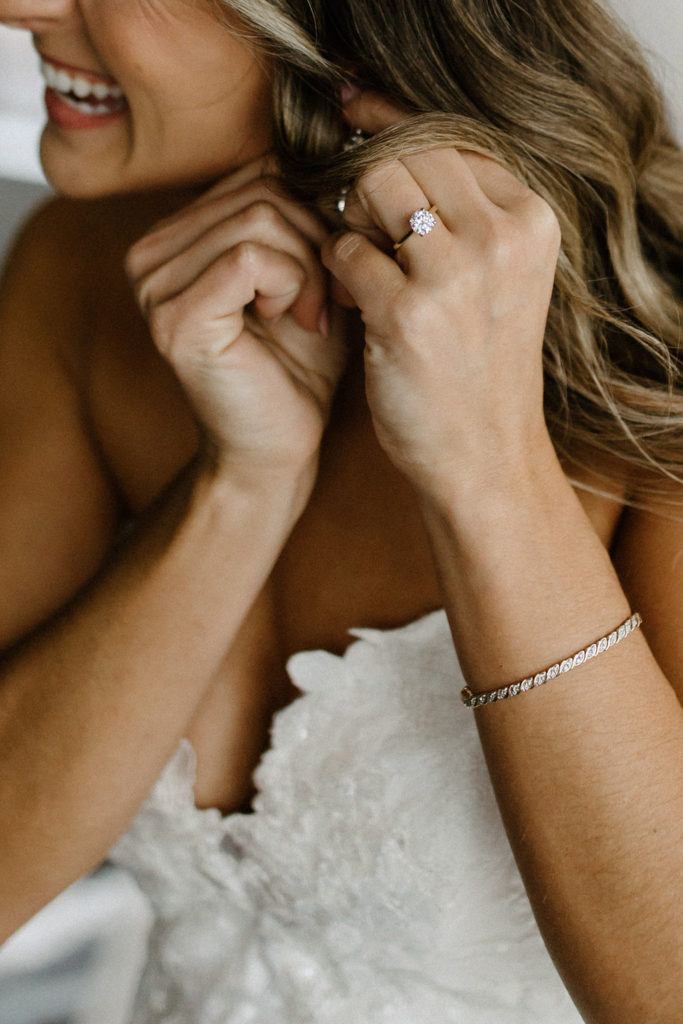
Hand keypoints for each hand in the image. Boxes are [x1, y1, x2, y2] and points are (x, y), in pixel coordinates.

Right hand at [126, 158, 345, 486]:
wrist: (277, 449)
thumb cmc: (298, 367)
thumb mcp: (309, 275)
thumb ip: (307, 217)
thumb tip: (337, 155)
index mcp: (176, 236)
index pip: (259, 171)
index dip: (314, 212)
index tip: (334, 271)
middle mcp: (151, 253)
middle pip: (263, 188)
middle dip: (317, 241)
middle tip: (330, 299)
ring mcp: (154, 285)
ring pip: (261, 216)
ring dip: (310, 267)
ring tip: (313, 315)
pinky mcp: (174, 317)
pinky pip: (251, 257)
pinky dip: (294, 285)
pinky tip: (297, 322)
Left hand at [322, 94, 560, 500]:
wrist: (482, 454)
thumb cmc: (482, 363)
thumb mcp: (500, 276)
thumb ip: (462, 210)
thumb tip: (379, 142)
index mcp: (529, 219)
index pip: (450, 137)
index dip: (395, 127)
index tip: (354, 118)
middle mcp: (498, 237)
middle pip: (407, 151)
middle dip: (366, 173)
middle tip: (349, 210)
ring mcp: (453, 274)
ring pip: (370, 187)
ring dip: (348, 214)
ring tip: (353, 257)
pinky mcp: (406, 314)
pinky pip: (342, 249)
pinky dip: (332, 265)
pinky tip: (347, 298)